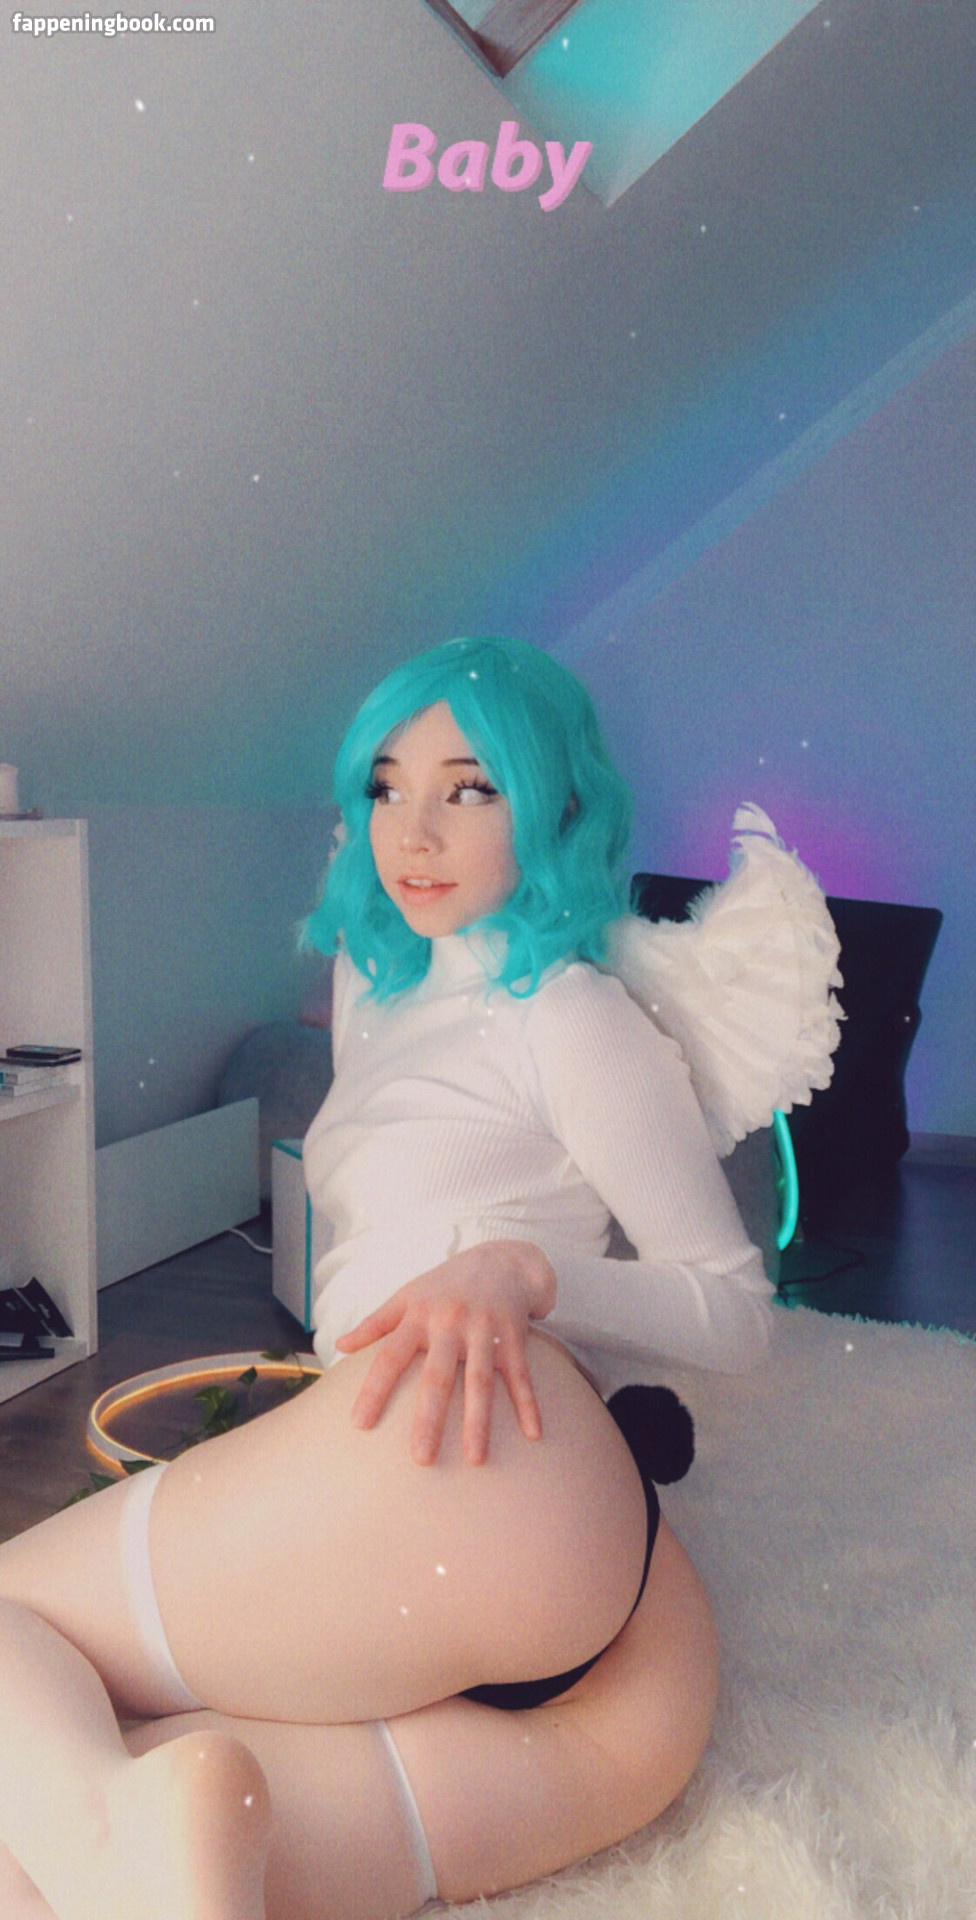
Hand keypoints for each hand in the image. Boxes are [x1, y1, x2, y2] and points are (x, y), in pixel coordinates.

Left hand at [335, 1240, 556, 1466]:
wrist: (502, 1258)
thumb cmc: (446, 1283)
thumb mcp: (407, 1295)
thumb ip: (375, 1322)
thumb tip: (339, 1345)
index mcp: (419, 1317)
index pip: (391, 1357)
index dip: (374, 1390)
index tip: (359, 1425)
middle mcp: (450, 1325)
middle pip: (438, 1377)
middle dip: (430, 1419)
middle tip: (421, 1459)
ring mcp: (484, 1331)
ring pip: (480, 1382)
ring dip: (479, 1422)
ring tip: (476, 1460)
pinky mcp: (514, 1337)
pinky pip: (521, 1376)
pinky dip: (528, 1404)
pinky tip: (534, 1435)